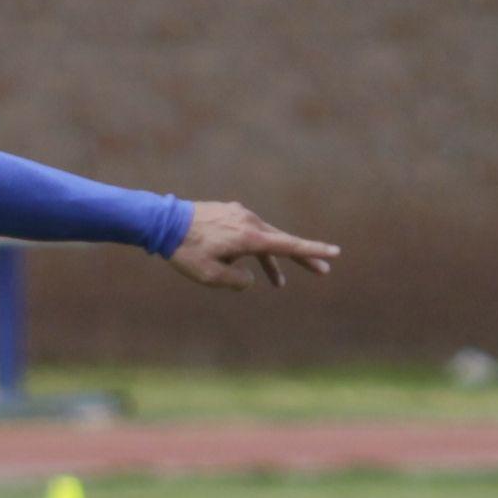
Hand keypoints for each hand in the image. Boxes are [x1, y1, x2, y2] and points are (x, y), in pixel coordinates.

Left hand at [169, 201, 336, 289]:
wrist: (162, 222)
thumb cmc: (186, 252)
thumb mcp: (211, 277)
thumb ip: (237, 281)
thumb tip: (250, 278)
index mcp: (250, 237)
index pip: (289, 246)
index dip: (313, 251)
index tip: (335, 252)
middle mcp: (249, 222)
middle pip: (282, 242)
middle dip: (302, 257)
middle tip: (323, 270)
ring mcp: (239, 215)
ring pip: (263, 240)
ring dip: (271, 261)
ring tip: (278, 283)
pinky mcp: (229, 213)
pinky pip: (246, 234)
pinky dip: (251, 250)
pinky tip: (242, 263)